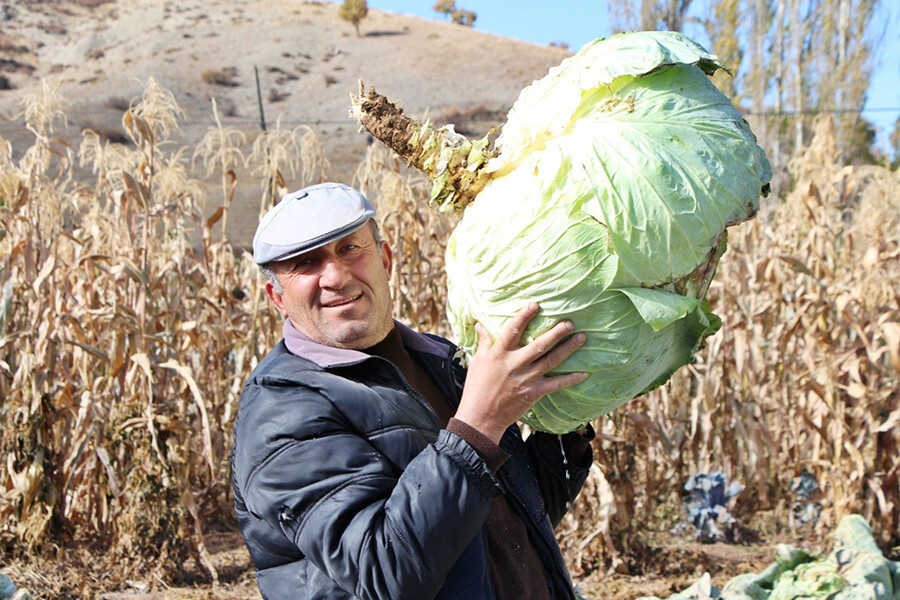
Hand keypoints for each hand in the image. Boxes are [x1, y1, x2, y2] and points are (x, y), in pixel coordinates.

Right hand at [454, 303, 587, 443]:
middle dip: (555, 333)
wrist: (480, 417)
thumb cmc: (477, 388)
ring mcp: (525, 380)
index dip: (524, 317)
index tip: (535, 305)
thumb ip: (484, 342)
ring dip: (567, 349)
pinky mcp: (533, 394)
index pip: (512, 331)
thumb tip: (480, 323)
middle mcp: (513, 365)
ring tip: (581, 338)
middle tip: (570, 322)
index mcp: (498, 354)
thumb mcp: (478, 361)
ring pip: (550, 361)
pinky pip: (555, 385)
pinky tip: (584, 373)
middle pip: (538, 345)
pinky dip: (570, 379)